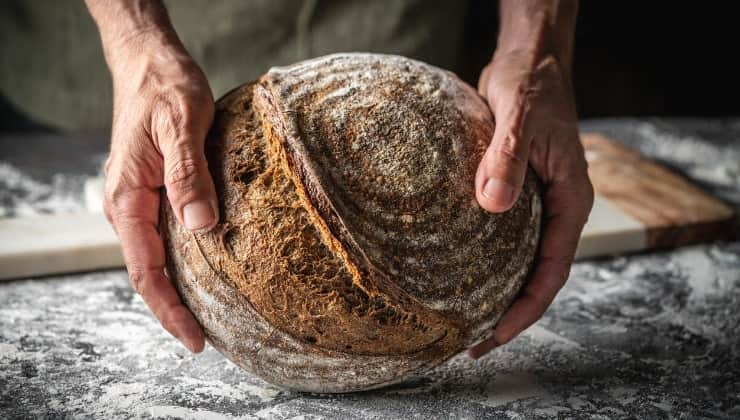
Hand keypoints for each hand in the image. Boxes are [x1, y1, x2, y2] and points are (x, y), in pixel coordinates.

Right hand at [102, 32, 216, 352]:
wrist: (149, 62)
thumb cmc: (164, 88)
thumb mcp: (181, 125)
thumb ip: (188, 176)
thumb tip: (203, 228)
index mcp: (127, 198)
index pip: (145, 271)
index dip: (169, 310)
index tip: (195, 339)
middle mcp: (127, 206)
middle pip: (148, 273)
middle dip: (174, 309)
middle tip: (210, 338)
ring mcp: (138, 200)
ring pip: (156, 257)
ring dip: (179, 288)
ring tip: (211, 315)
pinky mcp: (153, 190)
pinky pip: (164, 235)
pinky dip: (183, 260)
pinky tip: (207, 268)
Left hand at [468, 49, 592, 357]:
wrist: (530, 64)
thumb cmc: (533, 87)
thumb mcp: (520, 118)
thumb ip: (507, 159)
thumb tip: (492, 206)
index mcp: (570, 201)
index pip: (552, 270)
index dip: (525, 308)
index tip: (494, 334)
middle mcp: (556, 210)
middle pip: (537, 276)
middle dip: (508, 313)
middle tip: (471, 343)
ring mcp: (536, 204)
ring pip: (520, 261)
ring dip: (496, 292)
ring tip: (462, 320)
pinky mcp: (515, 194)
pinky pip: (504, 239)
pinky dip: (486, 262)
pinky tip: (458, 274)